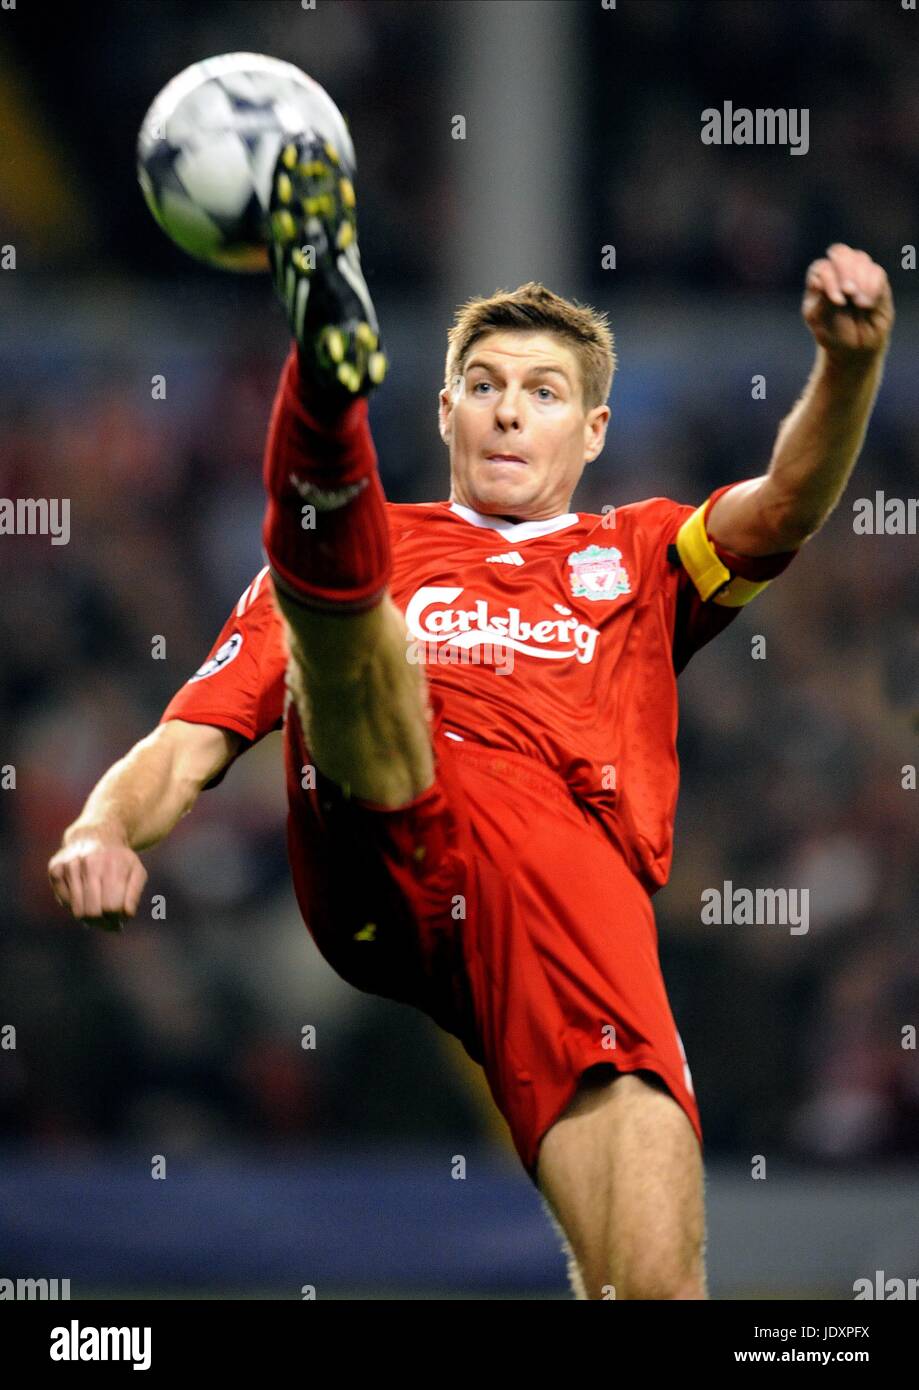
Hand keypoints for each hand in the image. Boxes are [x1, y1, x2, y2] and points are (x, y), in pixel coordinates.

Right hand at [48, 831, 146, 931]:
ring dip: (89, 919)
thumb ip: (134, 894)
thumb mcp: (136, 872)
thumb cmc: (119, 860)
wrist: (95, 836)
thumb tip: (126, 915)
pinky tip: (85, 898)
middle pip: (93, 912)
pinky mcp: (55, 868)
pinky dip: (75, 906)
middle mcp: (88, 863)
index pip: (111, 907)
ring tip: (99, 914)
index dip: (117, 919)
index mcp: (112, 865)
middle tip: (110, 924)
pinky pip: (64, 902)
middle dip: (103, 923)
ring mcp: (69, 865)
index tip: (120, 921)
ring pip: (77, 911)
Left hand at [803, 244, 893, 359]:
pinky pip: (877, 272)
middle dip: (845, 272)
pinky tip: (868, 304)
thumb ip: (821, 299)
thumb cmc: (833, 334)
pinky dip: (873, 287)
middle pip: (840, 253)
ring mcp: (858, 273)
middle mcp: (837, 271)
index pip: (822, 267)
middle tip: (849, 293)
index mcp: (818, 280)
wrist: (855, 349)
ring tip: (860, 305)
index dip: (830, 280)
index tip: (837, 302)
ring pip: (860, 259)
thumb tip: (820, 279)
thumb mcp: (821, 321)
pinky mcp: (876, 281)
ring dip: (860, 280)